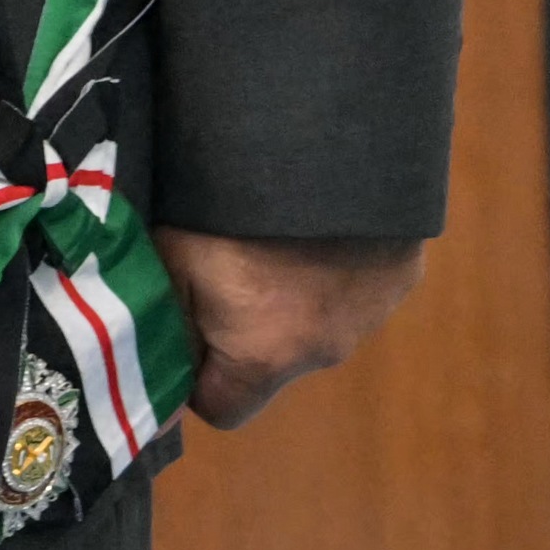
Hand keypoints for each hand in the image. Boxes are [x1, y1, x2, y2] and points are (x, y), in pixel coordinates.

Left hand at [160, 227, 424, 428]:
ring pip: (314, 325)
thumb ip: (158, 328)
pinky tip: (313, 224)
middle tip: (220, 270)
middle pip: (269, 364)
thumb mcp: (171, 259)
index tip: (182, 336)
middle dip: (242, 332)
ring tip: (268, 238)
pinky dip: (332, 268)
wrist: (324, 141)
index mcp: (266, 357)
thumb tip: (148, 392)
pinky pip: (354, 288)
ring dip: (290, 297)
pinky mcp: (402, 276)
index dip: (195, 380)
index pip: (224, 408)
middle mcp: (325, 351)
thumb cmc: (229, 207)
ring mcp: (371, 314)